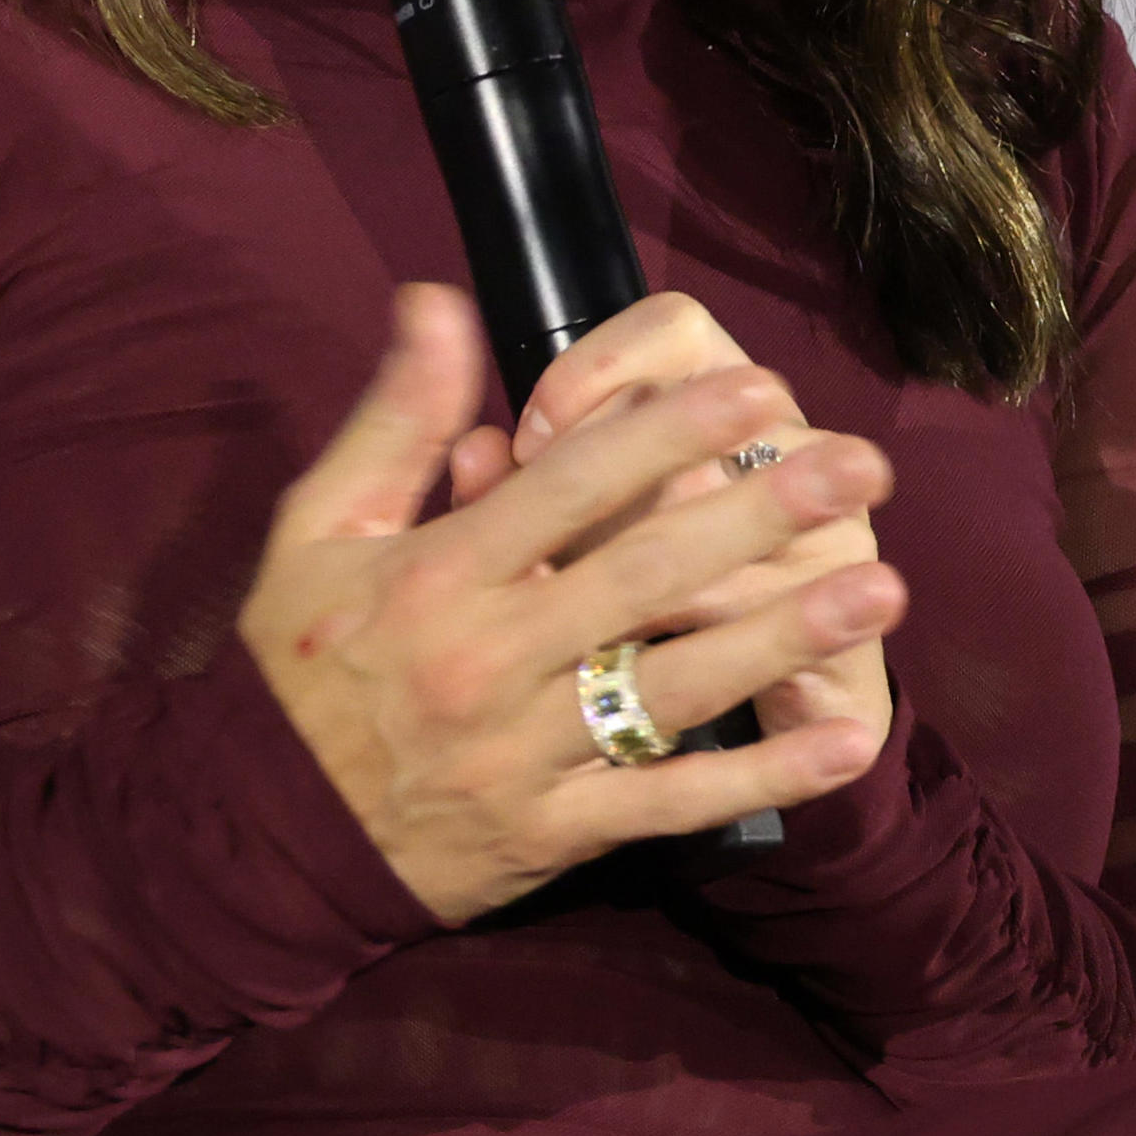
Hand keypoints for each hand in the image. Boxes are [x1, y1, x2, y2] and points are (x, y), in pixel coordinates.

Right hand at [240, 285, 906, 925]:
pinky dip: (759, 776)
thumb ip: (393, 419)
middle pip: (642, 574)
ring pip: (673, 686)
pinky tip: (840, 738)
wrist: (258, 835)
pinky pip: (668, 802)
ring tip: (877, 589)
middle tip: (859, 468)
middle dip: (758, 516)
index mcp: (437, 574)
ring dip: (782, 637)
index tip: (754, 388)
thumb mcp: (318, 529)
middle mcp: (490, 657)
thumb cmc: (296, 667)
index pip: (568, 485)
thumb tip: (437, 299)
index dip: (666, 432)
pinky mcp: (554, 832)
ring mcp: (528, 752)